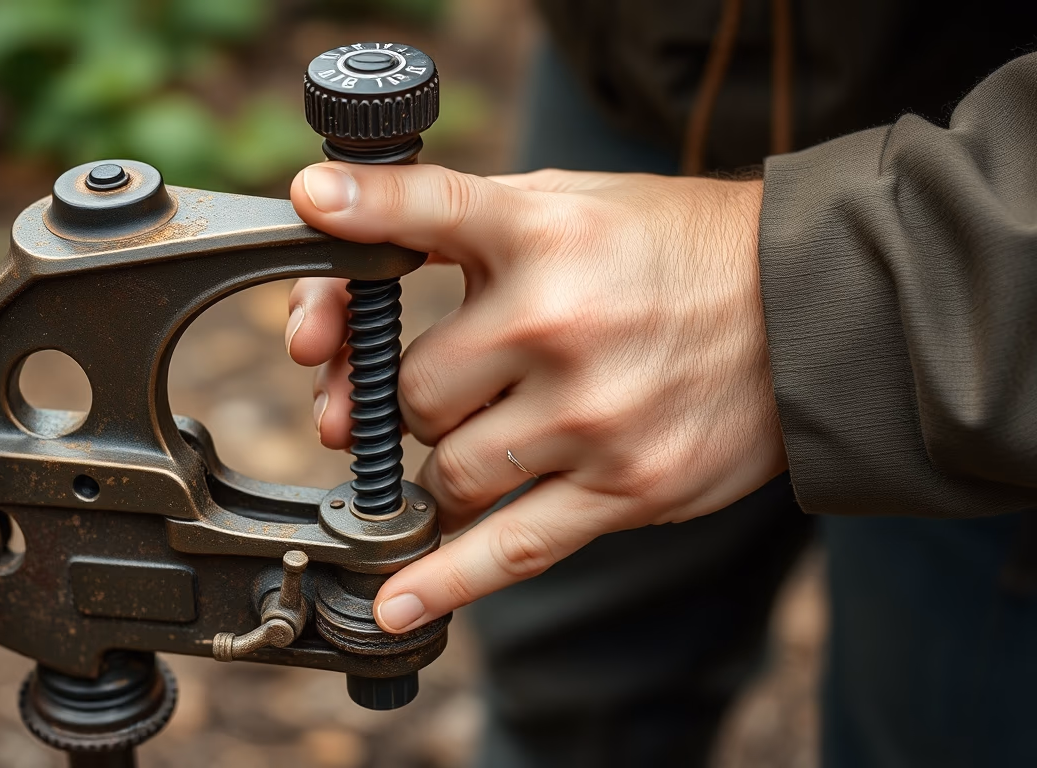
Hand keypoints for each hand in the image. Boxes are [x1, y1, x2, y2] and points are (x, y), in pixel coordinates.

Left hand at [286, 163, 785, 633]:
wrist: (810, 310)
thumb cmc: (667, 255)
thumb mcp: (567, 206)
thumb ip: (457, 229)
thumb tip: (347, 258)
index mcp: (544, 234)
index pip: (431, 212)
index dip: (364, 211)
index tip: (312, 203)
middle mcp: (562, 322)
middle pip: (416, 392)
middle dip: (409, 402)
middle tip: (431, 394)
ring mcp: (593, 414)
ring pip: (451, 472)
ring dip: (446, 466)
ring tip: (483, 440)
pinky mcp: (625, 488)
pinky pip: (514, 547)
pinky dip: (447, 579)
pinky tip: (397, 604)